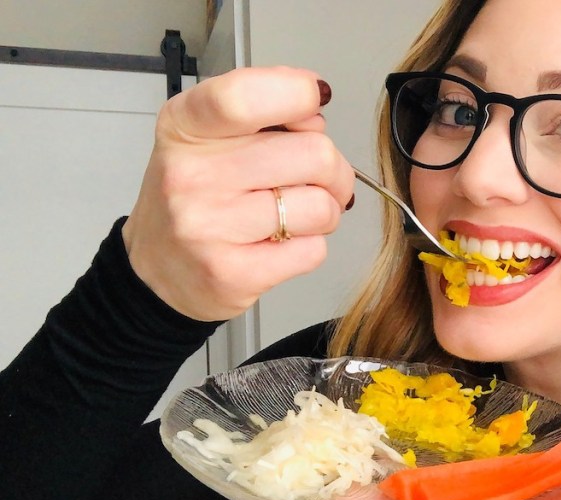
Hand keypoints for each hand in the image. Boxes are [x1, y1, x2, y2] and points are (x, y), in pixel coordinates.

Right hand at [122, 66, 353, 320]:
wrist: (156, 270)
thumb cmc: (196, 196)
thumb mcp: (209, 135)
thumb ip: (264, 111)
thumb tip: (314, 112)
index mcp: (185, 126)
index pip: (247, 95)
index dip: (299, 95)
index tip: (312, 102)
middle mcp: (192, 174)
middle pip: (314, 153)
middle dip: (333, 169)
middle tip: (316, 180)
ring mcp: (210, 227)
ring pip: (322, 206)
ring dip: (325, 212)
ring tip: (296, 215)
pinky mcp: (233, 273)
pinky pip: (313, 250)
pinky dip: (310, 246)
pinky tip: (280, 244)